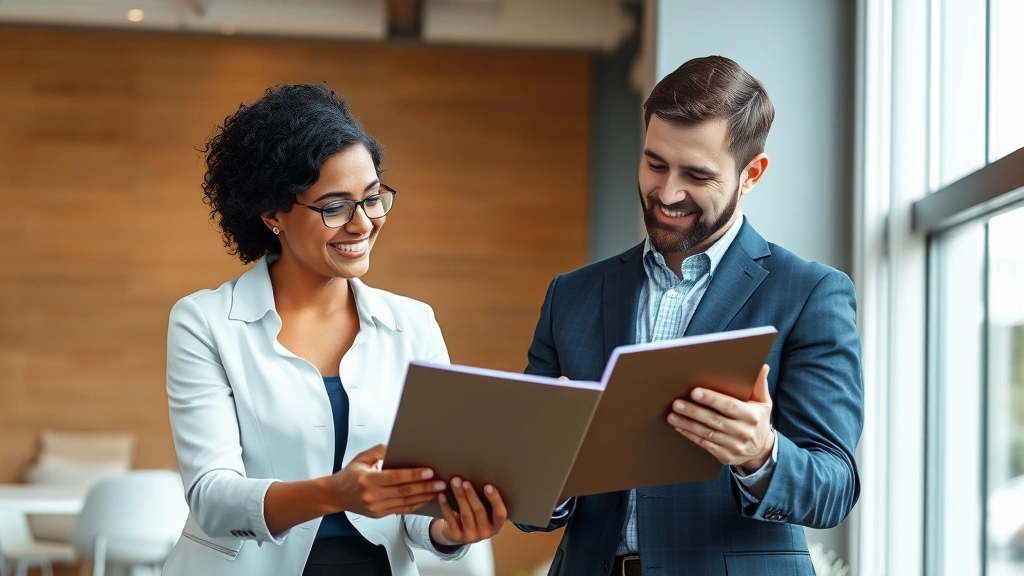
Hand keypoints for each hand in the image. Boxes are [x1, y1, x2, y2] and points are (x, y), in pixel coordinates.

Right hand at [331, 444, 445, 517]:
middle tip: (440, 483)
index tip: (429, 472)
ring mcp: (376, 508)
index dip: (413, 475)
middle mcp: (372, 496)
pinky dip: (415, 505)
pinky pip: (401, 510)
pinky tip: (426, 499)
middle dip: (425, 487)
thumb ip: (379, 451)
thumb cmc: (349, 475)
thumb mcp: (361, 458)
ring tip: (438, 491)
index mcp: (367, 480)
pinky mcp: (379, 514)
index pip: (395, 477)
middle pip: (403, 492)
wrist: (336, 495)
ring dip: (423, 497)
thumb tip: (395, 447)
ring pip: (405, 503)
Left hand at [430, 477, 506, 545]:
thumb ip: (486, 500)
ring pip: (465, 514)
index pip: (500, 514)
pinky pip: (451, 519)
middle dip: (471, 495)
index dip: (495, 500)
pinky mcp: (456, 536)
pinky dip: (446, 506)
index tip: (488, 486)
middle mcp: (485, 533)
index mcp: (496, 525)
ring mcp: (470, 536)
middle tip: (465, 481)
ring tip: (455, 483)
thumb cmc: (476, 516)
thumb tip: (482, 475)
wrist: (458, 533)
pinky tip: (442, 495)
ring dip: (460, 497)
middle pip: (479, 511)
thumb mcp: (485, 511)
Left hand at [667, 364, 774, 473]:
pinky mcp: (725, 456)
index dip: (711, 399)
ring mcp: (734, 445)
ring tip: (672, 416)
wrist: (761, 451)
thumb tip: (763, 366)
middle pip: (714, 419)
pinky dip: (690, 435)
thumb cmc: (758, 420)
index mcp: (752, 416)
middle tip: (676, 403)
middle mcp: (743, 432)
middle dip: (693, 411)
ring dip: (687, 424)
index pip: (729, 406)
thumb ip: (759, 385)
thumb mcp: (763, 403)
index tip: (695, 392)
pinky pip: (704, 444)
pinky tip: (679, 427)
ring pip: (706, 433)